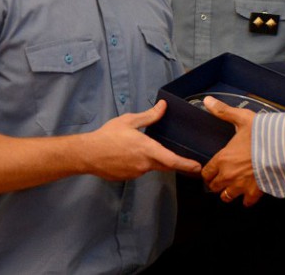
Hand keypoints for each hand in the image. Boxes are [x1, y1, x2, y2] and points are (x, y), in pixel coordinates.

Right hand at [83, 100, 201, 179]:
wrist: (86, 154)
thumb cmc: (107, 135)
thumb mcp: (129, 121)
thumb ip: (149, 116)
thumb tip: (164, 106)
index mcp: (147, 150)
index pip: (172, 160)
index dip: (187, 164)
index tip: (198, 167)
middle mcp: (144, 164)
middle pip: (165, 165)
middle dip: (177, 164)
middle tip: (189, 162)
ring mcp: (135, 173)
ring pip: (151, 167)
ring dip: (154, 160)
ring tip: (145, 149)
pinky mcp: (127, 177)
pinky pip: (139, 170)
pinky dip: (141, 163)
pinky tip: (131, 155)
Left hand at [200, 96, 262, 206]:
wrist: (283, 149)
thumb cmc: (263, 134)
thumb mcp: (242, 118)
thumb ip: (224, 111)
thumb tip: (207, 101)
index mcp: (223, 159)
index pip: (206, 172)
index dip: (207, 172)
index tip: (210, 171)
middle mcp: (228, 175)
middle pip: (213, 186)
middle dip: (215, 183)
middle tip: (220, 178)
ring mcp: (241, 185)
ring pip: (226, 196)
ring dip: (227, 192)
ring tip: (231, 188)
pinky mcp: (255, 192)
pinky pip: (246, 202)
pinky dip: (246, 199)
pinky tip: (248, 194)